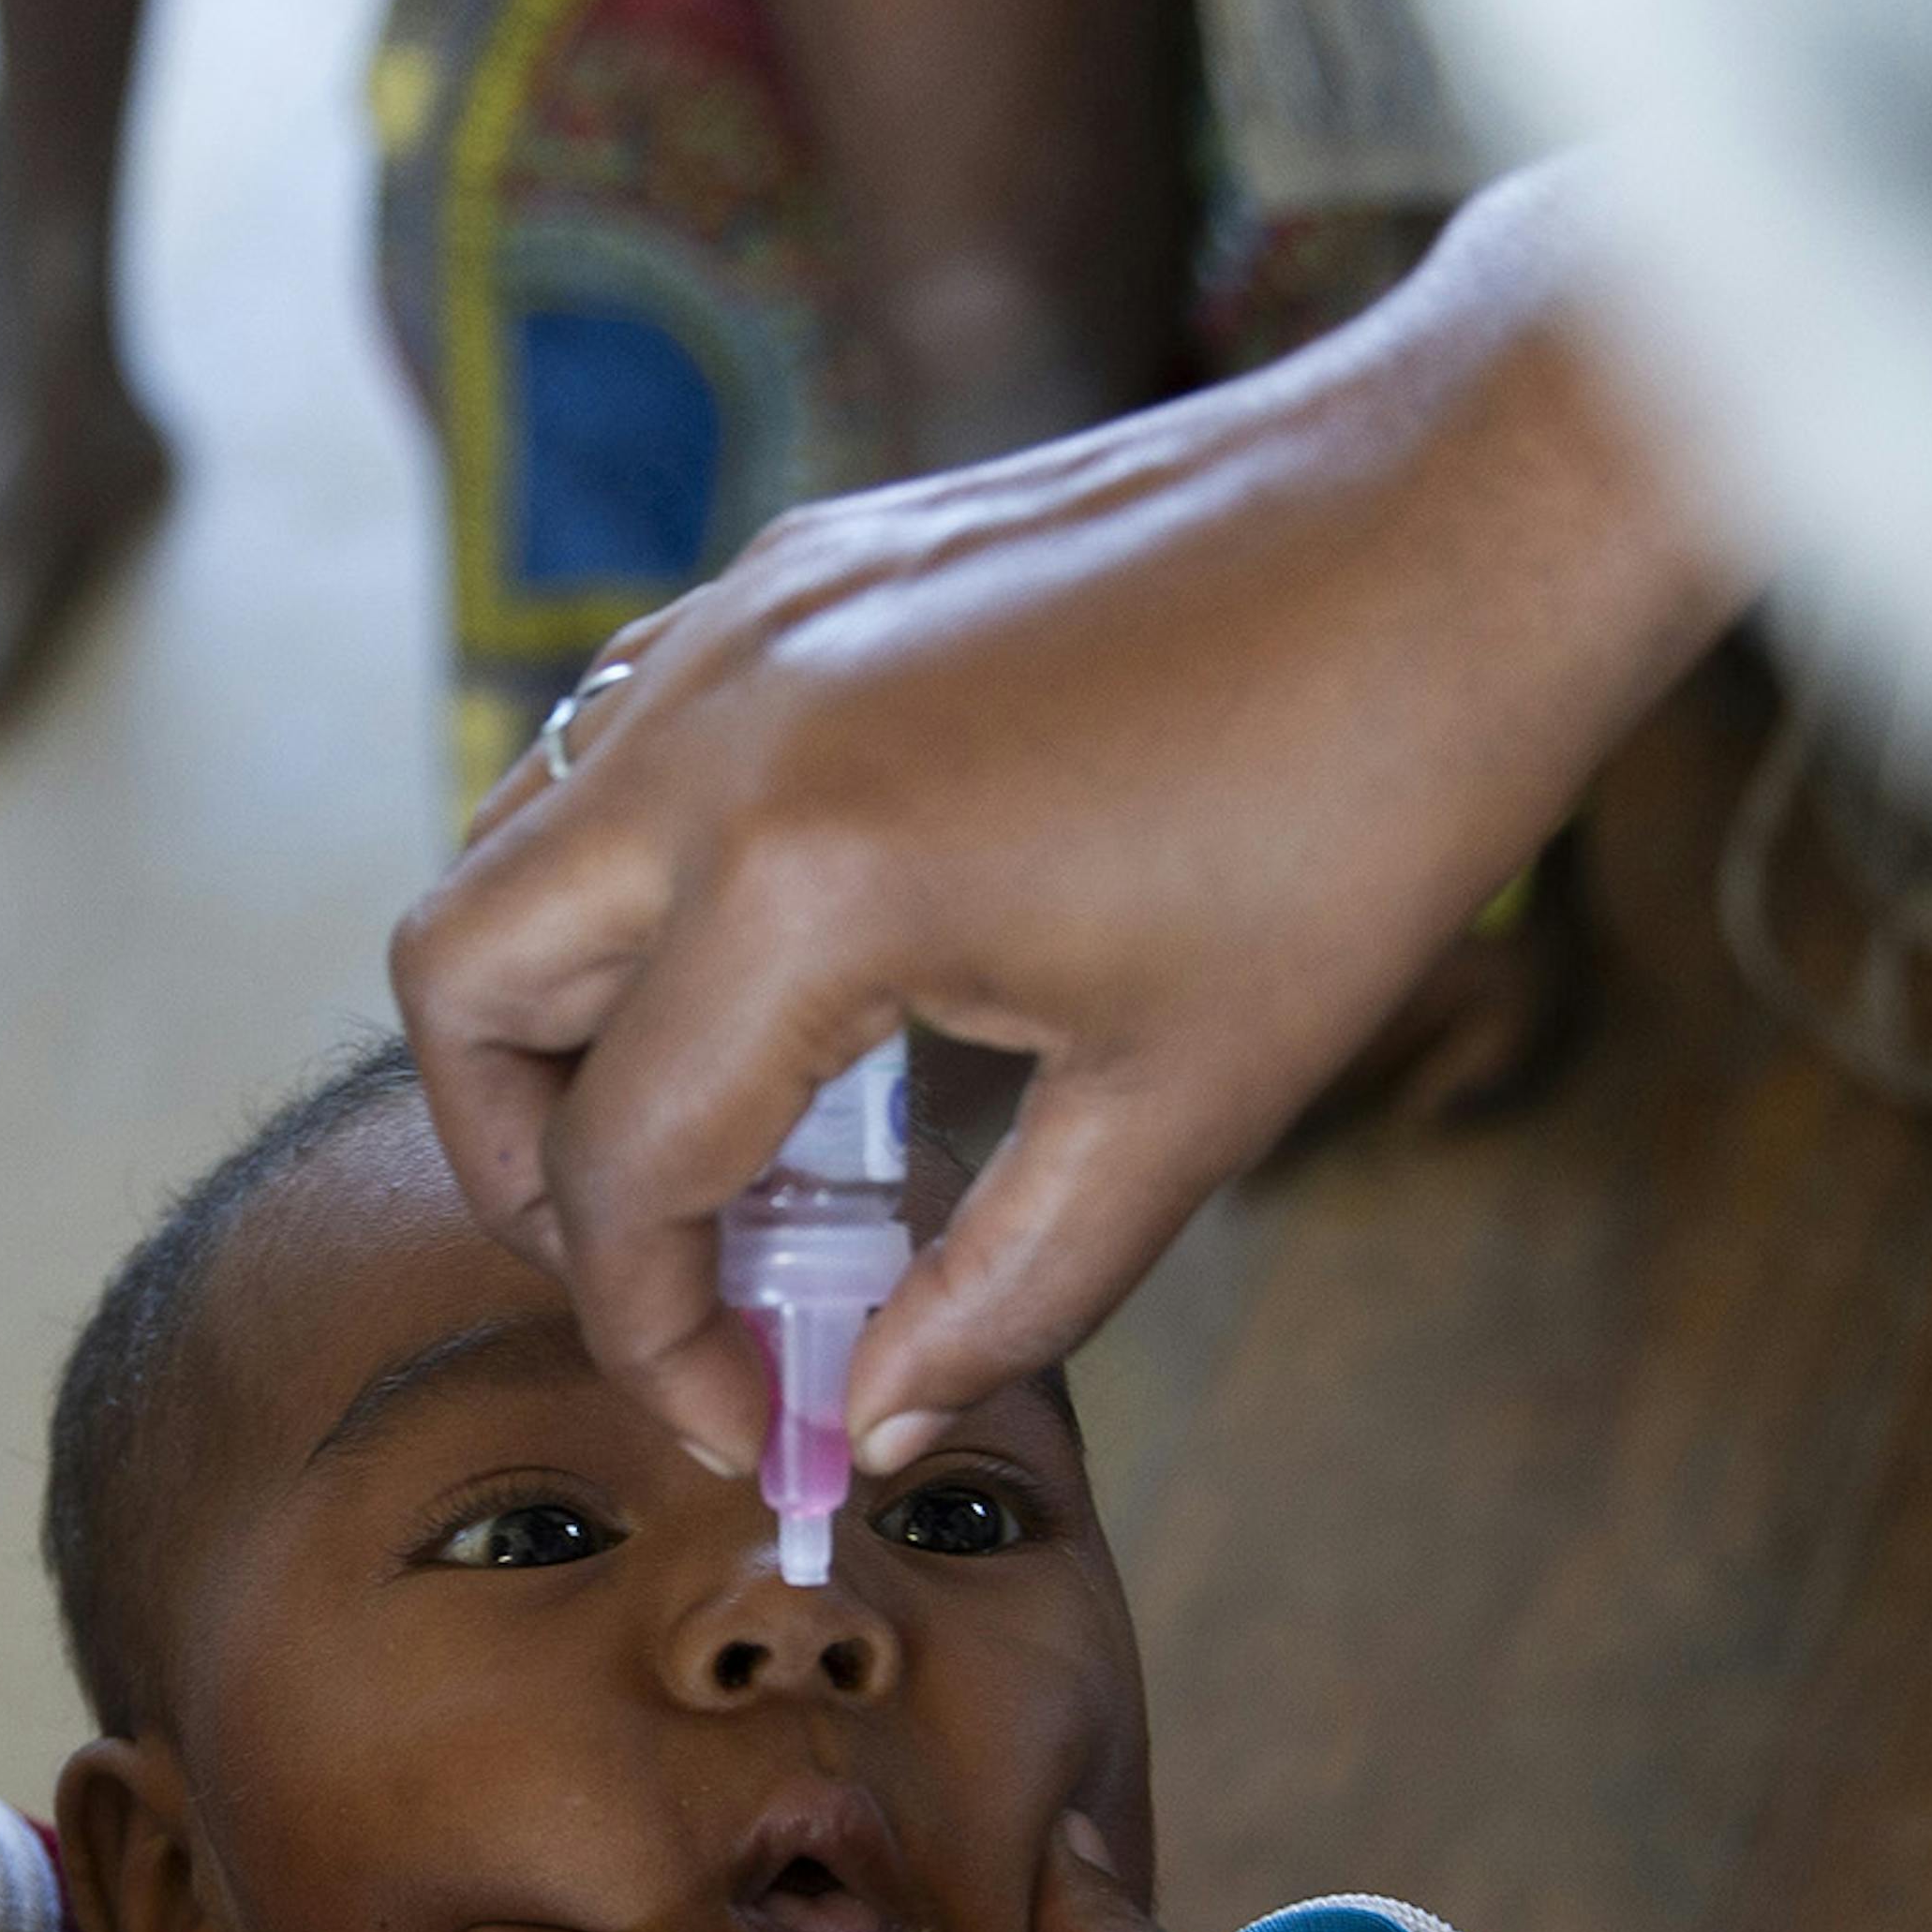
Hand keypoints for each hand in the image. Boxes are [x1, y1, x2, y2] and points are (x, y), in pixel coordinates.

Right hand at [393, 166, 1738, 1489]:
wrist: (1471, 511)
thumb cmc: (1367, 804)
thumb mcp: (1190, 1106)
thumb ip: (1000, 1290)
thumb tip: (871, 1419)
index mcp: (804, 882)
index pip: (618, 1167)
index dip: (653, 1336)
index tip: (748, 1421)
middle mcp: (718, 732)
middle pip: (460, 983)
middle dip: (521, 1168)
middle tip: (659, 1279)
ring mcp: (742, 627)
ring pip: (513, 845)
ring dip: (560, 1017)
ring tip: (715, 1142)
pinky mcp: (795, 573)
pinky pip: (617, 746)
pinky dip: (632, 884)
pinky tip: (783, 972)